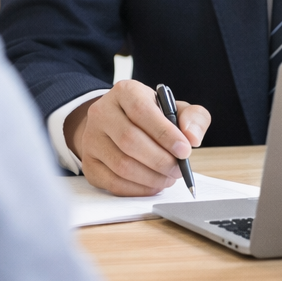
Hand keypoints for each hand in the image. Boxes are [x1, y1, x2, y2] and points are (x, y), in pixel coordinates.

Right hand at [64, 80, 211, 195]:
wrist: (117, 125)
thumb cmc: (151, 118)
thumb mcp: (175, 108)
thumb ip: (193, 117)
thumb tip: (192, 138)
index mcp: (125, 92)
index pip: (142, 111)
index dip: (165, 134)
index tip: (185, 150)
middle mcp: (102, 112)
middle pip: (130, 141)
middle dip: (160, 160)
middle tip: (178, 169)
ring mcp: (91, 139)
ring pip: (121, 165)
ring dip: (151, 177)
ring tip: (168, 177)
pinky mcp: (88, 163)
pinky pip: (113, 182)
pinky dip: (138, 189)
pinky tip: (153, 185)